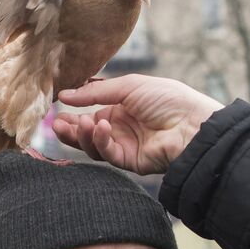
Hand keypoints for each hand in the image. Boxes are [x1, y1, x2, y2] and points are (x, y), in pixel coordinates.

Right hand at [53, 75, 222, 174]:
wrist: (193, 123)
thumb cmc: (168, 99)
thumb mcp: (129, 86)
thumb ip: (95, 92)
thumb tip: (64, 95)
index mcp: (122, 110)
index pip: (90, 114)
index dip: (74, 113)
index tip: (57, 109)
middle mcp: (121, 129)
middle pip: (87, 133)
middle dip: (71, 129)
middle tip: (56, 124)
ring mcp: (125, 146)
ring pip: (93, 146)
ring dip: (82, 135)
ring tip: (78, 123)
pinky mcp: (130, 161)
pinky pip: (108, 154)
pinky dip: (100, 141)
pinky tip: (100, 127)